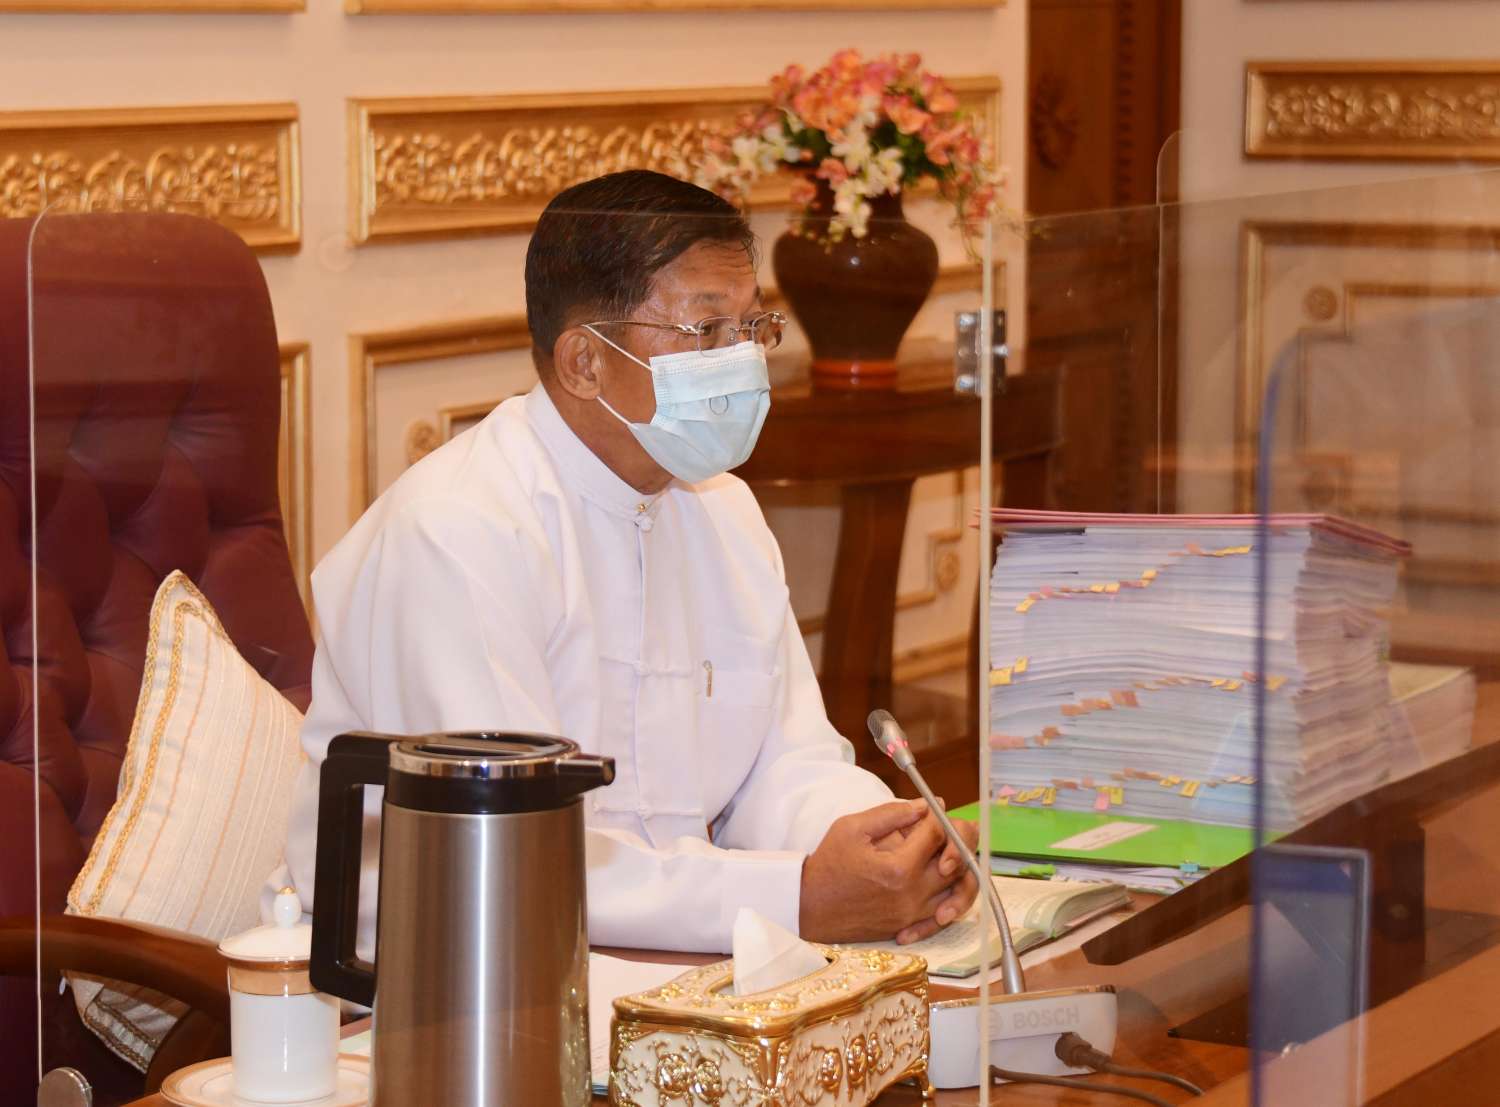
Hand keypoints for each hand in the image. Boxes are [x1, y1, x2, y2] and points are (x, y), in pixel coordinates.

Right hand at [798, 800, 966, 942]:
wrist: (809, 905)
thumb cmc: (829, 864)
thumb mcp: (853, 828)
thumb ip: (892, 814)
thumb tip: (924, 806)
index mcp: (899, 867)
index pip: (937, 834)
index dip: (937, 816)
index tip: (929, 810)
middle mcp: (912, 894)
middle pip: (956, 863)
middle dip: (954, 840)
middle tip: (940, 829)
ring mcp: (912, 913)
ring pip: (956, 890)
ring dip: (956, 868)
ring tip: (943, 852)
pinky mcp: (909, 925)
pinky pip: (943, 912)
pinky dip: (949, 896)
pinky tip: (939, 882)